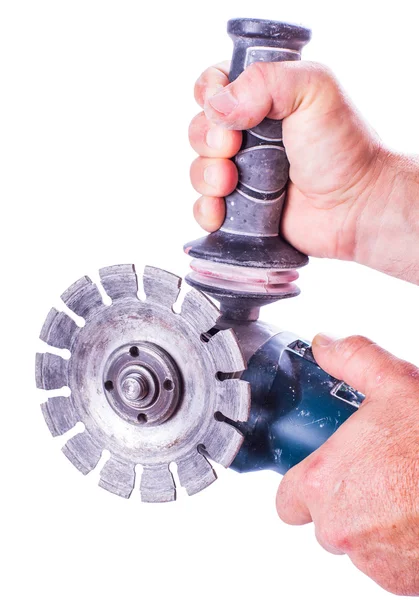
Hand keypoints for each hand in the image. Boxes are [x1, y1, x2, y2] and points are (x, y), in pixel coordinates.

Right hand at [188, 61, 418, 283]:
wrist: (356, 206)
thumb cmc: (344, 147)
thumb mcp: (314, 90)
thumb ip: (266, 81)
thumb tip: (217, 106)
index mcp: (263, 99)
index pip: (214, 86)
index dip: (208, 94)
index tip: (222, 109)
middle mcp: (249, 135)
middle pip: (200, 129)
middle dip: (207, 139)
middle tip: (232, 148)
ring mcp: (243, 174)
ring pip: (199, 170)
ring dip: (206, 175)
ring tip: (230, 183)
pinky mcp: (241, 210)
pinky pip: (205, 209)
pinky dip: (206, 210)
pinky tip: (221, 210)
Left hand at [276, 334, 418, 595]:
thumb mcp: (394, 383)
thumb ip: (352, 359)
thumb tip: (325, 345)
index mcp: (323, 483)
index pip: (287, 500)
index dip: (302, 486)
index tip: (324, 472)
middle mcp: (339, 527)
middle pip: (324, 521)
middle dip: (343, 501)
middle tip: (374, 474)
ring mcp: (371, 559)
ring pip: (357, 543)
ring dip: (372, 524)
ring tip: (401, 490)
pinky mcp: (401, 580)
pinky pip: (386, 562)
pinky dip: (398, 545)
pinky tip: (415, 513)